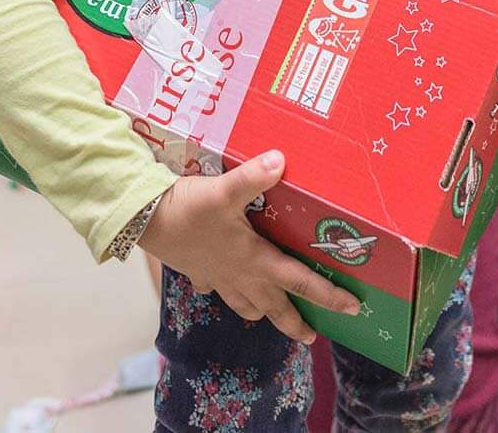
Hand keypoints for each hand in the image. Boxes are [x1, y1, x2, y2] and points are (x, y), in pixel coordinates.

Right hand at [139, 152, 360, 342]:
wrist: (145, 221)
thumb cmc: (189, 209)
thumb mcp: (224, 190)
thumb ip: (254, 177)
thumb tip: (281, 160)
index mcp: (254, 259)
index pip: (299, 281)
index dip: (328, 295)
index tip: (352, 309)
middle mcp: (239, 274)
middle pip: (274, 306)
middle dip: (294, 323)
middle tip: (311, 337)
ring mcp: (216, 277)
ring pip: (244, 304)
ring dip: (260, 312)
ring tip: (268, 316)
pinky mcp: (196, 271)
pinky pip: (212, 288)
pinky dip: (220, 291)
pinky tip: (217, 286)